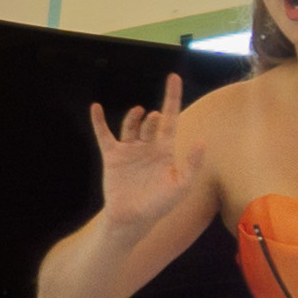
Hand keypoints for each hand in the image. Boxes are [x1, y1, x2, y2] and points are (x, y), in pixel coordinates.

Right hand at [90, 76, 206, 232]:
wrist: (132, 219)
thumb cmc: (159, 205)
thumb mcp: (181, 186)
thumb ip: (192, 164)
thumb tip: (201, 141)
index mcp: (165, 150)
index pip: (171, 118)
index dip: (173, 98)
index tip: (174, 78)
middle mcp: (147, 146)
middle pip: (151, 123)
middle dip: (154, 118)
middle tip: (154, 117)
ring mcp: (129, 150)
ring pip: (131, 126)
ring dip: (134, 118)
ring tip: (140, 113)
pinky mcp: (112, 156)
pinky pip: (104, 135)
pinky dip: (99, 122)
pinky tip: (96, 108)